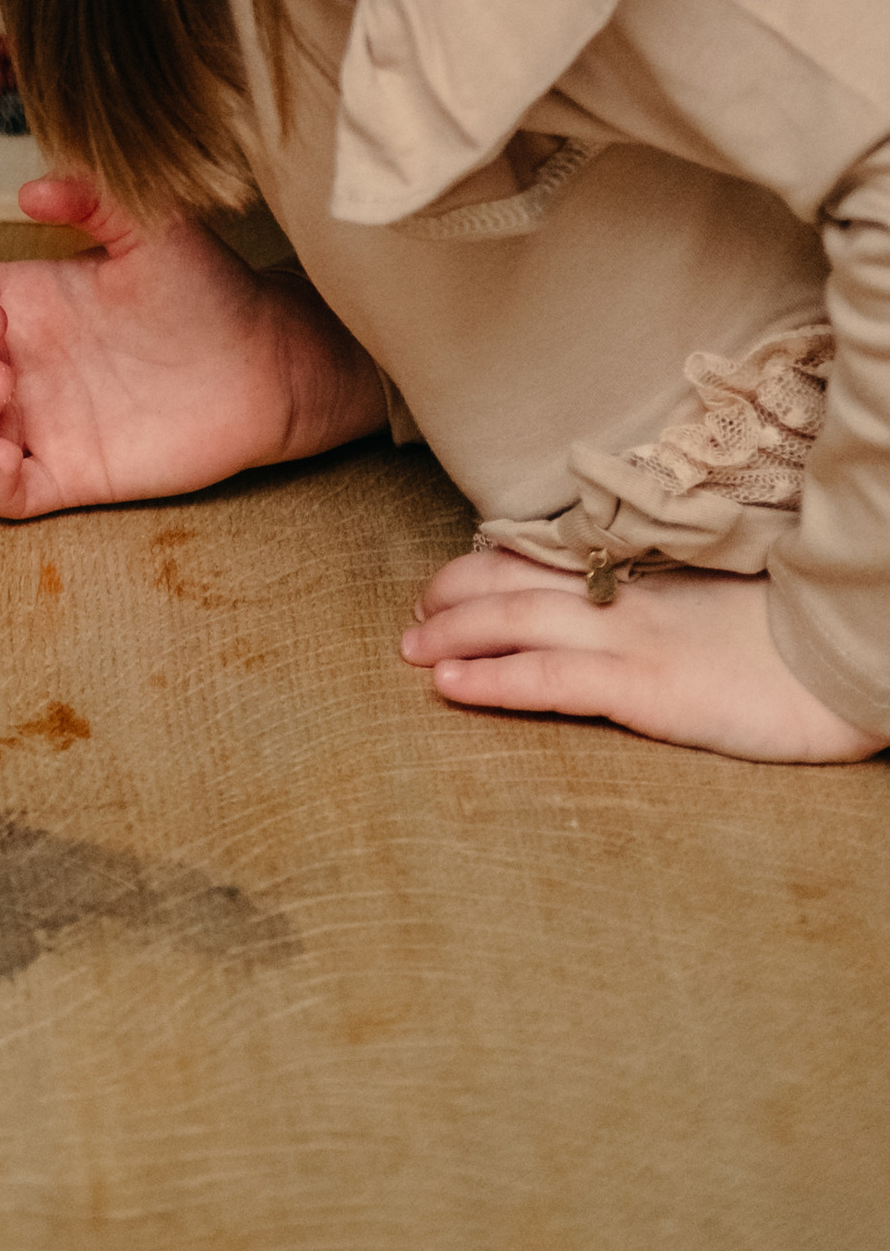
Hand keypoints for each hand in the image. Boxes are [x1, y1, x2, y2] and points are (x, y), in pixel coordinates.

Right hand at [0, 175, 387, 519]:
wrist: (267, 362)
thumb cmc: (209, 290)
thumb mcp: (148, 224)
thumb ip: (92, 196)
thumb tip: (29, 191)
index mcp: (26, 298)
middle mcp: (23, 359)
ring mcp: (42, 420)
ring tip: (1, 382)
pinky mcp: (71, 474)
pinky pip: (4, 494)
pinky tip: (9, 456)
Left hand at [400, 548, 883, 760]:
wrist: (848, 659)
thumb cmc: (793, 642)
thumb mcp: (719, 610)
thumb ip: (667, 603)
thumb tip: (620, 607)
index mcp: (645, 580)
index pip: (546, 558)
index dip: (486, 566)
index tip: (445, 580)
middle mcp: (627, 601)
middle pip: (514, 582)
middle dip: (452, 596)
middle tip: (410, 614)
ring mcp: (634, 642)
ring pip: (516, 623)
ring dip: (450, 633)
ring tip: (406, 648)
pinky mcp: (649, 691)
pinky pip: (551, 681)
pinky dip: (492, 679)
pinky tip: (448, 686)